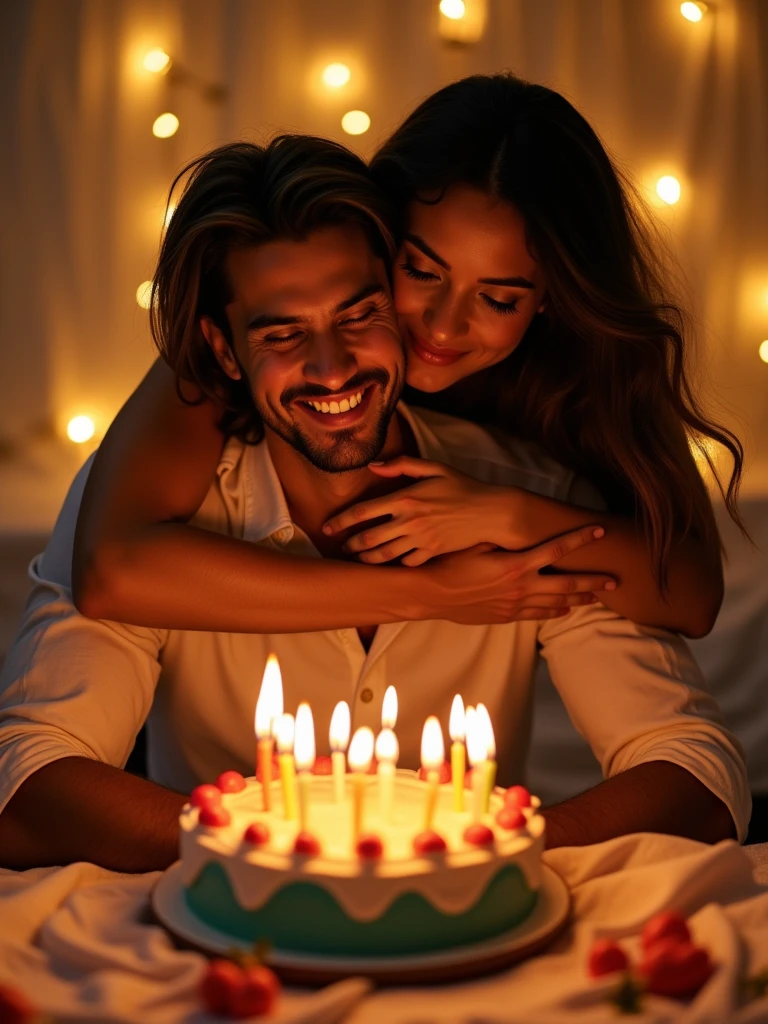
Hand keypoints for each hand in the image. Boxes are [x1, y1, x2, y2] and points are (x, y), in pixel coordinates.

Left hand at [323, 456, 512, 564]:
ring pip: (384, 556)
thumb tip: (374, 467)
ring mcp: (421, 540)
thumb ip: (402, 464)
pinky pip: (407, 563)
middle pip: (369, 538)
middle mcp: (410, 521)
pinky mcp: (433, 553)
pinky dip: (395, 565)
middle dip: (350, 545)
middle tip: (342, 547)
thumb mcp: (434, 468)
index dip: (341, 521)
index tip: (327, 527)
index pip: (363, 512)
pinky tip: (388, 564)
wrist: (491, 512)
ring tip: (357, 559)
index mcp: (406, 498)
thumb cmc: (463, 486)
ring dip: (366, 559)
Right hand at [421, 528, 615, 624]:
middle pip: (566, 584)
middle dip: (592, 581)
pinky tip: (566, 609)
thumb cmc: (448, 564)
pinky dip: (555, 611)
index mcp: (515, 564)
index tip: (599, 530)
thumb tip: (517, 524)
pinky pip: (538, 615)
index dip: (579, 538)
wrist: (431, 594)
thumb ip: (499, 535)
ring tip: (598, 596)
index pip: (555, 549)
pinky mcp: (506, 616)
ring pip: (556, 603)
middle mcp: (520, 587)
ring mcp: (515, 605)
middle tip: (614, 580)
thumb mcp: (474, 542)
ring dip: (579, 599)